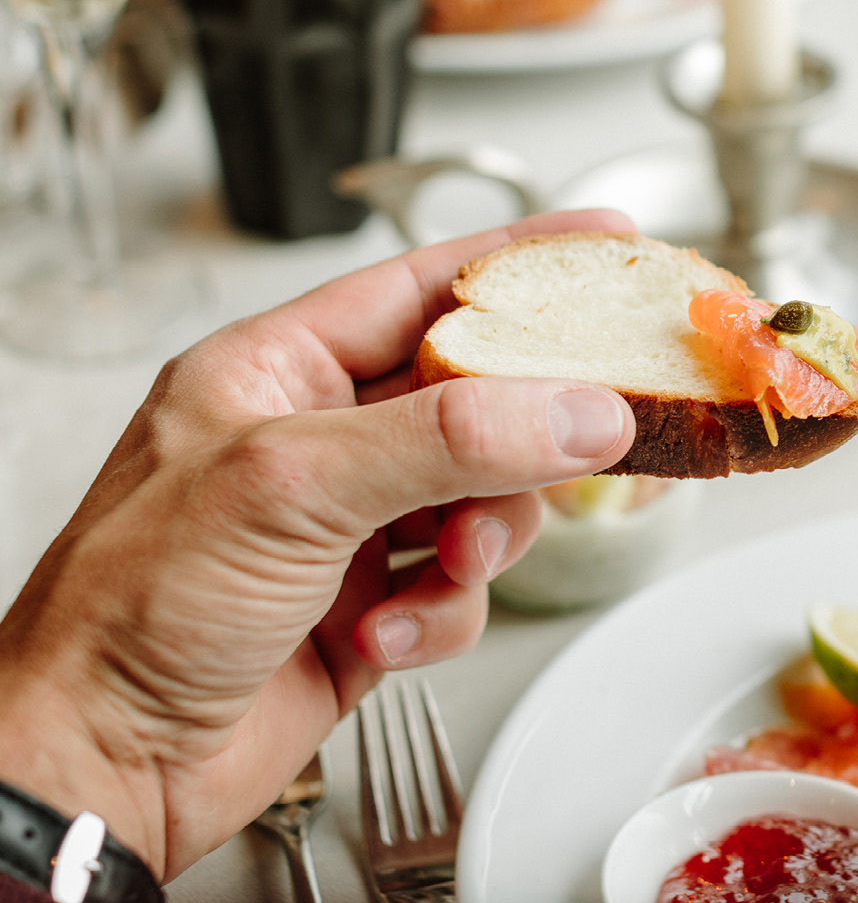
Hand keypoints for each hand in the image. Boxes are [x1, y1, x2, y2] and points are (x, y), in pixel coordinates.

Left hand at [0, 210, 638, 879]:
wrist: (103, 764)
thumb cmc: (128, 610)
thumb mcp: (292, 485)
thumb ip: (450, 437)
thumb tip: (574, 410)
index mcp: (274, 371)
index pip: (418, 288)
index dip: (515, 265)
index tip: (603, 244)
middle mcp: (314, 440)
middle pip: (473, 400)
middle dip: (518, 437)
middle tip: (579, 440)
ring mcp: (345, 525)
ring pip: (484, 498)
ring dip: (480, 539)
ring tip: (446, 566)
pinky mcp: (369, 605)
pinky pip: (458, 587)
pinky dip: (441, 613)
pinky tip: (387, 632)